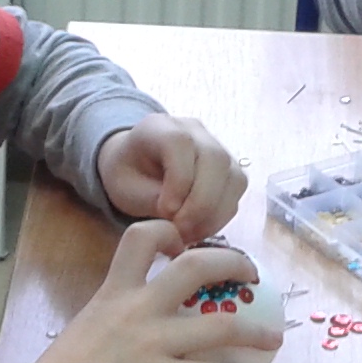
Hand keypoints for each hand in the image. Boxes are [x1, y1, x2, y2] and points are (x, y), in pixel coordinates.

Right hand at [34, 221, 267, 362]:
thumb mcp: (86, 327)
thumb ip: (115, 316)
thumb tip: (137, 324)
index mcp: (114, 292)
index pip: (141, 238)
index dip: (169, 233)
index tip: (183, 244)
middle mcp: (138, 309)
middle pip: (197, 266)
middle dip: (232, 263)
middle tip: (249, 273)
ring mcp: (154, 343)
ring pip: (221, 326)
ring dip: (253, 332)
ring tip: (271, 338)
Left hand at [95, 114, 245, 242]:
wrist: (136, 165)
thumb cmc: (127, 175)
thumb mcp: (124, 188)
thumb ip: (153, 199)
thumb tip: (182, 217)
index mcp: (159, 127)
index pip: (181, 143)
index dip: (179, 180)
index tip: (166, 211)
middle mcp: (194, 130)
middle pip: (216, 159)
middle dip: (201, 203)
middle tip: (181, 231)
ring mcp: (216, 146)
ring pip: (234, 177)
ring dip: (214, 214)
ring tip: (189, 235)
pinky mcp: (229, 168)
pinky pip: (237, 191)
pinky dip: (221, 216)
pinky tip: (199, 229)